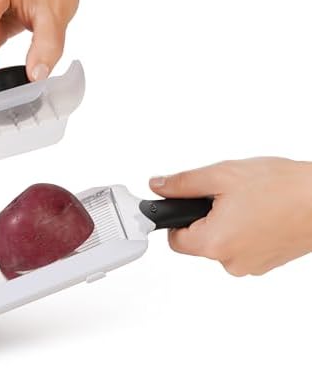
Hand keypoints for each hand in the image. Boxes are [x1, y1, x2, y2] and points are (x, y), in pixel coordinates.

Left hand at [149, 157, 311, 275]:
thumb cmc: (281, 188)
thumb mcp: (221, 175)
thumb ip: (183, 183)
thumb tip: (159, 186)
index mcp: (215, 244)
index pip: (174, 240)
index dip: (176, 219)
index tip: (185, 205)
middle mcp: (231, 262)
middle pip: (199, 242)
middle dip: (205, 218)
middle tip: (225, 197)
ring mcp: (251, 265)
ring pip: (221, 243)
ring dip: (226, 223)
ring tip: (248, 202)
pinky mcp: (267, 262)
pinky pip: (242, 246)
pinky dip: (244, 230)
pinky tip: (260, 212)